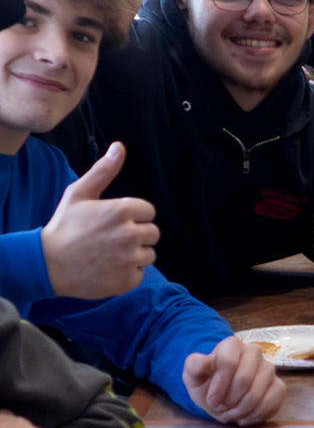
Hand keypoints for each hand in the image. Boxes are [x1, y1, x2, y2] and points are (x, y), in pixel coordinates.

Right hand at [41, 142, 158, 298]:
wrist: (46, 264)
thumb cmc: (64, 227)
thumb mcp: (79, 193)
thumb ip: (103, 170)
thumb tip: (119, 147)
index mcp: (122, 210)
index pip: (148, 212)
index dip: (133, 217)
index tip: (113, 222)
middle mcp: (130, 234)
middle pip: (152, 233)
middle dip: (136, 235)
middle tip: (110, 239)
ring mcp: (129, 258)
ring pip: (148, 254)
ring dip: (133, 255)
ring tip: (108, 254)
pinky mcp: (127, 280)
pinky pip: (139, 273)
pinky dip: (126, 273)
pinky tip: (107, 268)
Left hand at [183, 337, 285, 425]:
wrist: (219, 394)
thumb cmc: (207, 383)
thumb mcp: (193, 376)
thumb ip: (194, 366)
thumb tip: (204, 362)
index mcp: (232, 345)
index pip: (228, 361)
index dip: (219, 385)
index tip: (211, 401)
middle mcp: (254, 352)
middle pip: (245, 379)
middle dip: (229, 400)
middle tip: (220, 408)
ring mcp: (269, 368)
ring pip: (258, 392)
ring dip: (241, 410)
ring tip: (231, 414)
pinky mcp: (278, 385)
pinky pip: (274, 401)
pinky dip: (257, 414)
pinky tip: (245, 417)